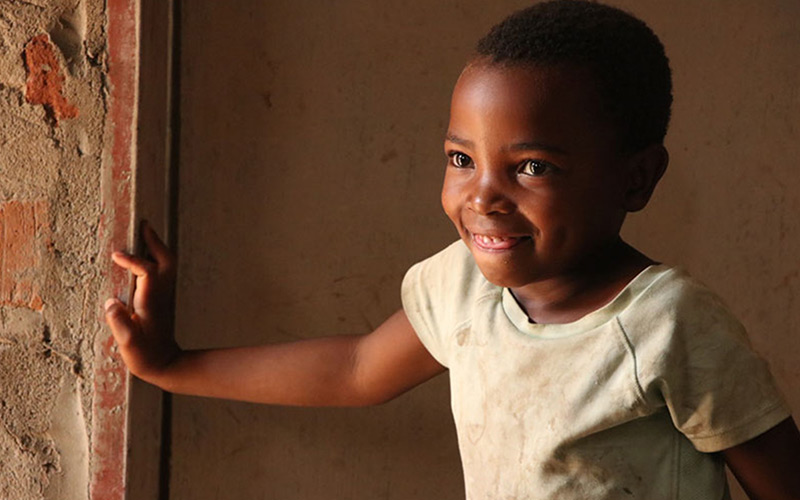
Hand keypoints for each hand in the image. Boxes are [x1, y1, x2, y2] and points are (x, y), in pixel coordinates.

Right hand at [104, 222, 180, 382]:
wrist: (166, 365)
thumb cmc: (146, 356)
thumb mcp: (129, 344)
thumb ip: (120, 323)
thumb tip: (110, 302)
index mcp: (151, 301)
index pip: (145, 271)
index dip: (132, 260)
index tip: (116, 254)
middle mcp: (161, 294)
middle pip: (165, 261)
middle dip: (154, 242)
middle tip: (143, 224)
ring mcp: (165, 295)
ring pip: (168, 264)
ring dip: (157, 247)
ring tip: (145, 233)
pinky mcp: (164, 299)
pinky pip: (164, 271)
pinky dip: (157, 258)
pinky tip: (145, 256)